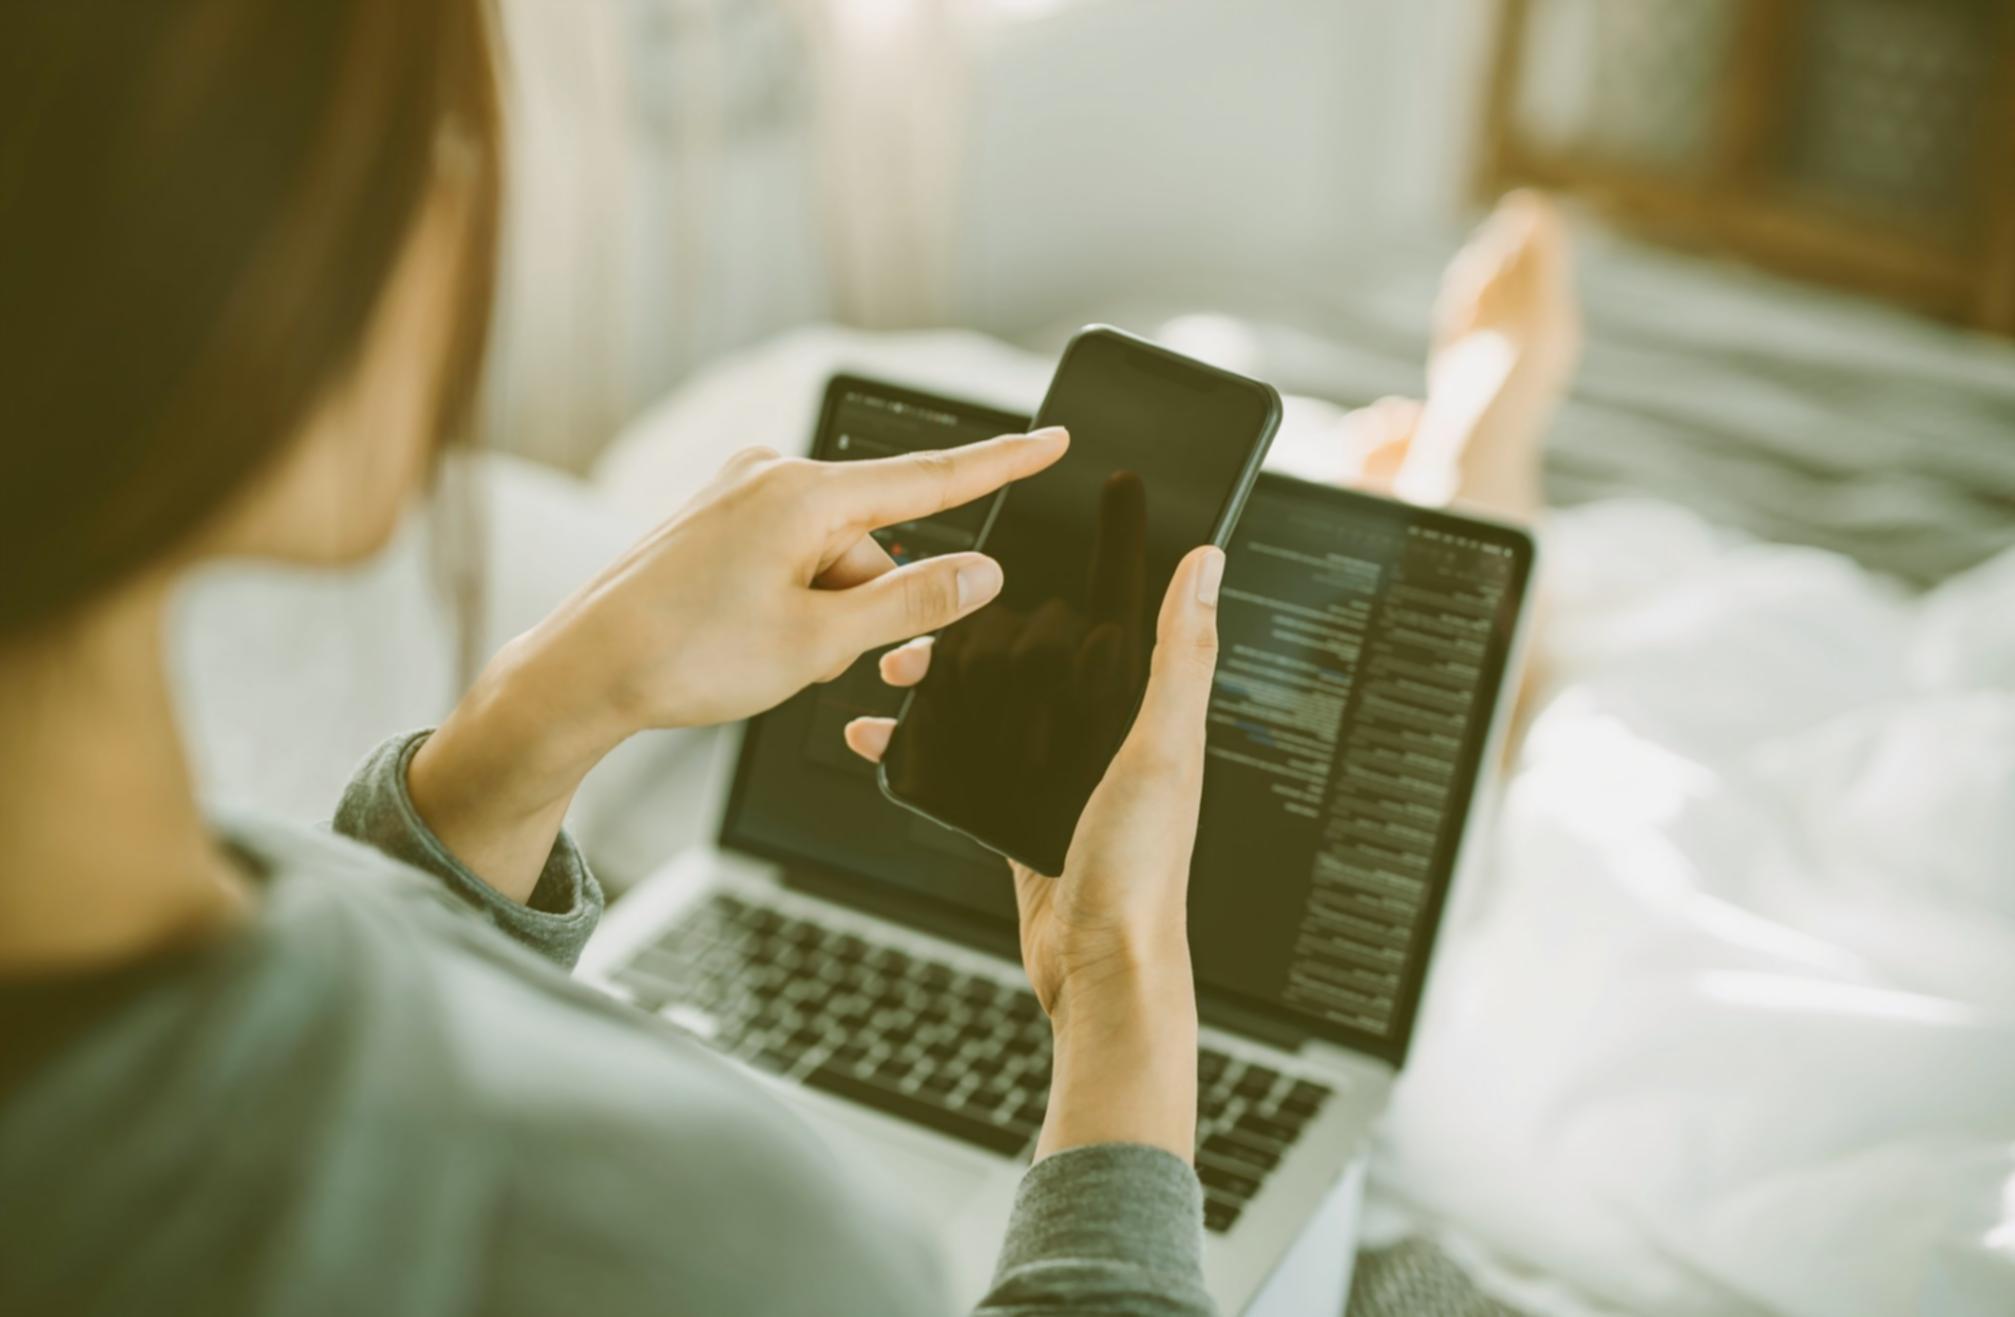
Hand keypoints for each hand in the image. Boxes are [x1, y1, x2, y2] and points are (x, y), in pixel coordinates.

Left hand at [409, 427, 1067, 901]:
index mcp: (802, 493)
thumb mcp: (818, 641)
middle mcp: (769, 476)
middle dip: (873, 604)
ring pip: (833, 560)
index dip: (1001, 464)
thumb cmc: (685, 656)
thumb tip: (981, 577)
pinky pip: (790, 560)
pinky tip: (750, 644)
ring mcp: (736, 497)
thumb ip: (912, 604)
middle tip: (832, 661)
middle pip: (875, 541)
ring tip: (770, 658)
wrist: (581, 674)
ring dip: (830, 613)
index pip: (930, 478)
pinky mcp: (714, 523)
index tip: (1052, 438)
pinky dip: (794, 604)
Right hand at [848, 544, 1223, 1160]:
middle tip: (927, 616)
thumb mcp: (1162, 748)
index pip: (1115, 618)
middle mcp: (1107, 736)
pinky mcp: (1022, 812)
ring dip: (942, 681)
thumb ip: (1181, 657)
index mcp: (1147, 711)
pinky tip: (882, 738)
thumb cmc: (1142, 870)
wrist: (1101, 970)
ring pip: (992, 703)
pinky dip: (921, 743)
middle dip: (979, 631)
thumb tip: (1208, 565)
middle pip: (1034, 656)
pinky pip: (966, 759)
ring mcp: (1060, 774)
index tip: (1043, 525)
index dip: (1085, 569)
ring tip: (892, 670)